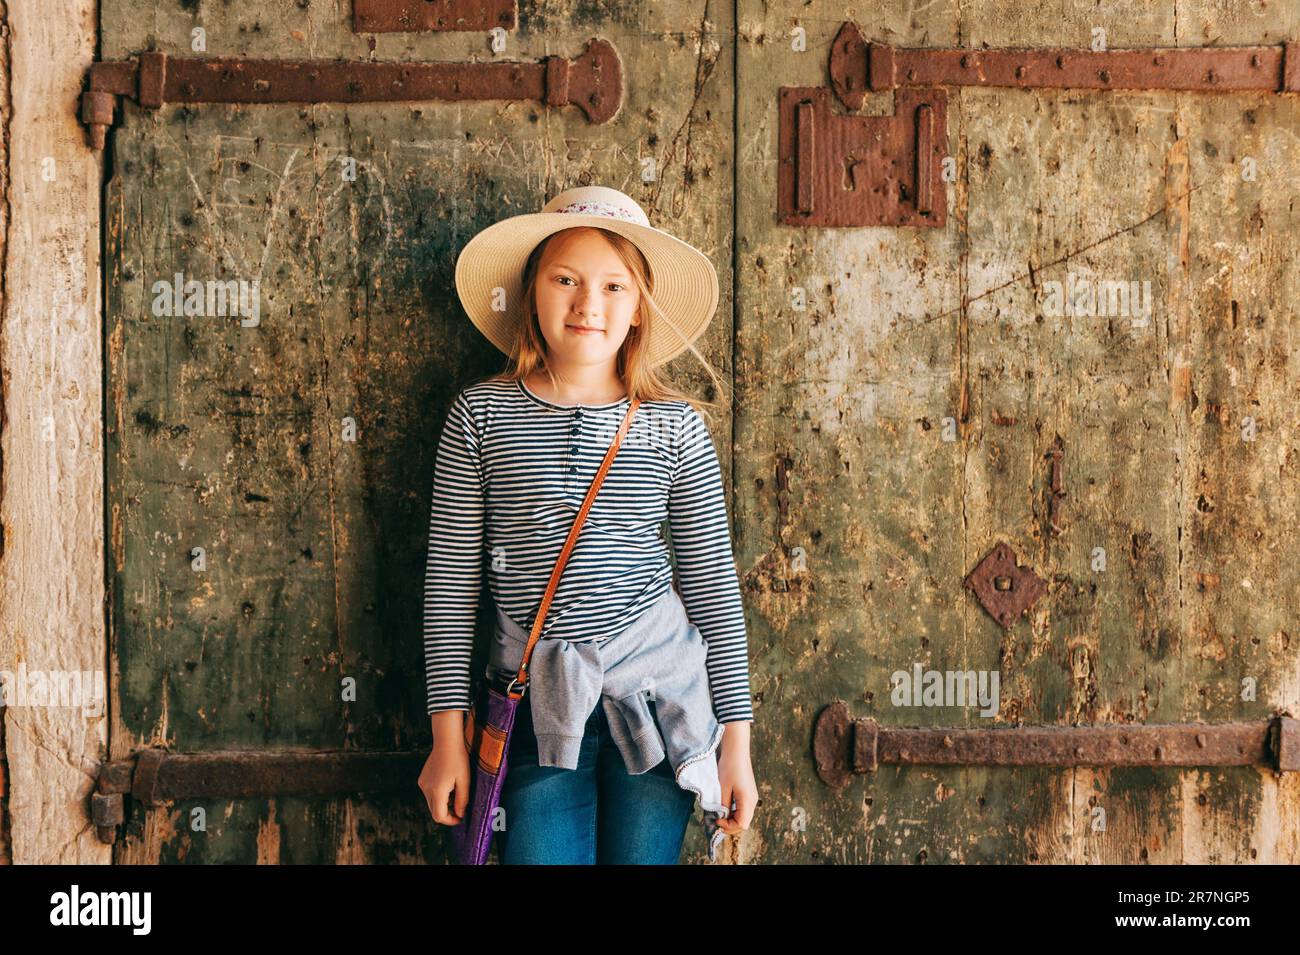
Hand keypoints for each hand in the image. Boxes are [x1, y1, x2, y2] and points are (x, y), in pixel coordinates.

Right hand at [419, 710, 470, 825]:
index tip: (460, 818)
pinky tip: (448, 784)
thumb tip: (459, 815)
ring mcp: (422, 784)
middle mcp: (426, 789)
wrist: (446, 742)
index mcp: (437, 791)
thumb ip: (462, 800)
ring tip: (455, 791)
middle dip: (447, 813)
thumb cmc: (458, 759)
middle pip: (434, 811)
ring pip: (431, 803)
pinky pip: (429, 794)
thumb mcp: (465, 781)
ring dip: (442, 804)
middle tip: (460, 808)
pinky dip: (438, 795)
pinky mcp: (422, 779)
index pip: (439, 816)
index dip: (450, 820)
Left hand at [716, 720, 755, 835]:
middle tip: (716, 820)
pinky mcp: (748, 793)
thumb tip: (720, 817)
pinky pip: (742, 809)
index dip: (728, 826)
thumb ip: (722, 805)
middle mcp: (753, 801)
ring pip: (743, 816)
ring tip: (718, 814)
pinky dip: (734, 811)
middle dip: (730, 825)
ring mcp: (752, 797)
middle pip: (744, 822)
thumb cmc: (729, 767)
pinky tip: (724, 807)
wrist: (736, 751)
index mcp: (748, 801)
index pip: (741, 825)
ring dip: (731, 818)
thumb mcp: (723, 788)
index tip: (716, 820)